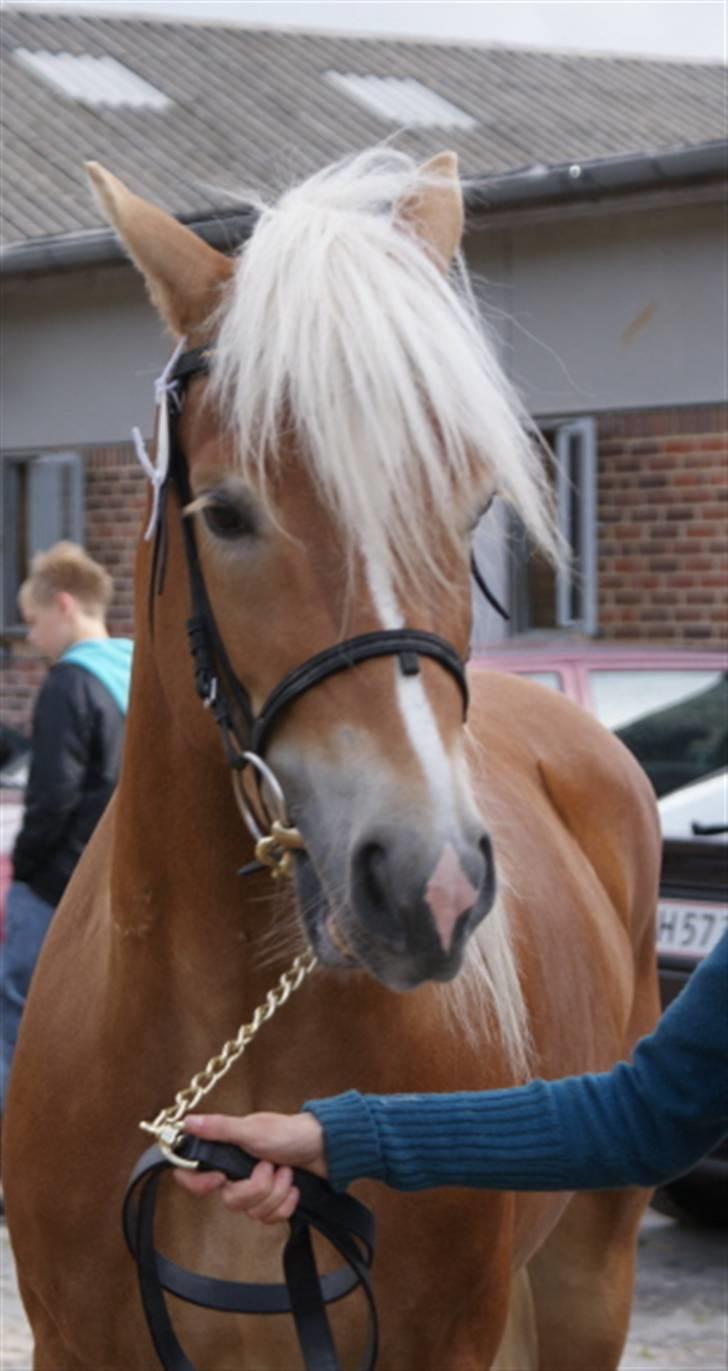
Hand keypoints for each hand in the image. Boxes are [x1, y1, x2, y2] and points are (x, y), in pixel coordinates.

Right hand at [172, 1112, 326, 1223]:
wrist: (326, 1147)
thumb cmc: (289, 1132)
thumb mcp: (252, 1129)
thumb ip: (219, 1129)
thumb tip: (187, 1122)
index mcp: (226, 1154)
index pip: (194, 1176)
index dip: (199, 1183)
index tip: (219, 1178)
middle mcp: (237, 1175)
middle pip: (230, 1201)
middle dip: (256, 1187)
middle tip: (270, 1165)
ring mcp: (256, 1191)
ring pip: (252, 1213)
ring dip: (276, 1192)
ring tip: (286, 1171)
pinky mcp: (273, 1204)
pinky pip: (270, 1219)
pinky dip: (286, 1204)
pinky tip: (294, 1188)